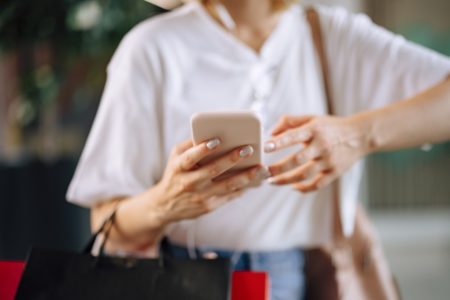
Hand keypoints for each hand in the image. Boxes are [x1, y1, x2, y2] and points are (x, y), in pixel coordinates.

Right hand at [152, 138, 269, 223]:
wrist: (165, 205)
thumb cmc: (175, 174)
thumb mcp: (175, 158)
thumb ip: (191, 145)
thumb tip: (214, 130)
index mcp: (179, 167)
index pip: (190, 157)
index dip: (202, 149)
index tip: (217, 140)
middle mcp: (188, 183)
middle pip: (212, 170)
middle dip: (231, 159)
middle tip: (249, 149)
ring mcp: (199, 196)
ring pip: (226, 186)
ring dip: (246, 177)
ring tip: (261, 168)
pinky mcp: (208, 207)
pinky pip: (229, 196)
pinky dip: (243, 188)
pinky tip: (256, 180)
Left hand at [264, 115, 369, 191]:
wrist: (359, 135)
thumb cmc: (329, 126)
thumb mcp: (311, 118)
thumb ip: (289, 121)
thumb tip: (270, 132)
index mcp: (314, 129)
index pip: (294, 136)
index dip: (279, 142)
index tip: (264, 147)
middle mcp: (321, 145)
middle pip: (297, 159)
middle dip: (278, 167)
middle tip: (263, 171)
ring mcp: (329, 160)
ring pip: (304, 174)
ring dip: (286, 180)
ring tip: (271, 181)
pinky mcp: (335, 172)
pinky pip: (317, 184)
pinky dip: (303, 188)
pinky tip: (292, 186)